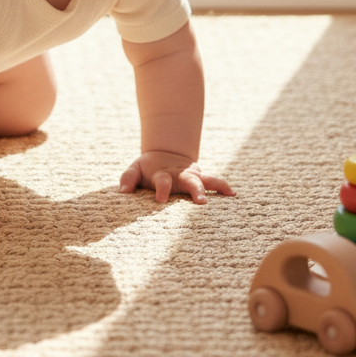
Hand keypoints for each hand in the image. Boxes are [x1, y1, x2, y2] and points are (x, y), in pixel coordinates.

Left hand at [118, 151, 234, 203]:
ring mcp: (192, 176)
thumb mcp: (135, 169)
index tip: (160, 200)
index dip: (162, 190)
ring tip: (228, 194)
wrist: (163, 154)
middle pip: (189, 181)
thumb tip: (122, 193)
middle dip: (196, 190)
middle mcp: (180, 175)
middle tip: (202, 202)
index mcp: (162, 175)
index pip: (162, 182)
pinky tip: (234, 194)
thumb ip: (128, 179)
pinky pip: (214, 181)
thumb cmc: (146, 169)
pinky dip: (224, 186)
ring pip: (206, 180)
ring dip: (216, 187)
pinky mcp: (200, 177)